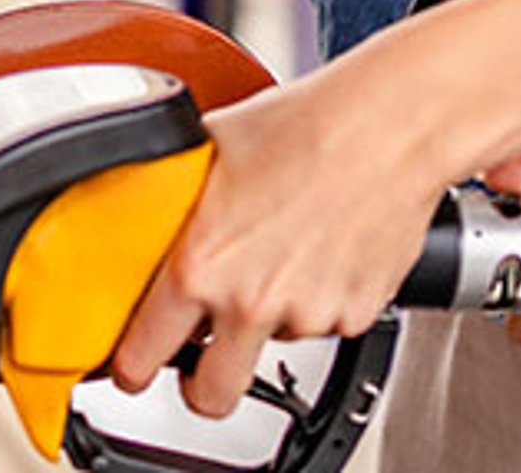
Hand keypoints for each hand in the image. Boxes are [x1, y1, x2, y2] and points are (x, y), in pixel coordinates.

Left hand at [104, 59, 443, 416]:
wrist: (389, 125)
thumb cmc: (306, 124)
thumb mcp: (210, 146)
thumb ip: (174, 189)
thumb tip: (149, 196)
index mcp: (201, 266)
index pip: (141, 355)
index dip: (131, 366)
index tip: (134, 366)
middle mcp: (250, 301)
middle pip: (210, 396)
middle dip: (201, 387)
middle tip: (202, 360)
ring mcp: (307, 315)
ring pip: (274, 344)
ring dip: (271, 316)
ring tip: (285, 251)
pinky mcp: (356, 314)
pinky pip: (327, 323)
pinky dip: (322, 298)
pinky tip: (324, 247)